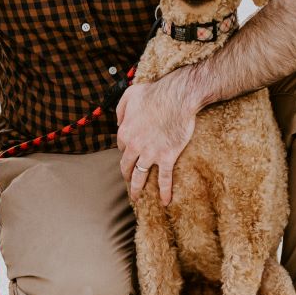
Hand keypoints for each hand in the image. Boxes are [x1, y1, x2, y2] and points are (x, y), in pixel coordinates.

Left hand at [116, 72, 202, 205]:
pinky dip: (164, 191)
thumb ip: (120, 109)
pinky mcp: (167, 157)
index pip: (122, 146)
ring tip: (137, 197)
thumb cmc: (155, 92)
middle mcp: (134, 145)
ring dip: (137, 188)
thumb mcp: (129, 94)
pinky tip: (165, 202)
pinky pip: (164, 178)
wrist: (177, 97)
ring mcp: (150, 153)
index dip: (126, 150)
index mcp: (125, 131)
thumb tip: (118, 122)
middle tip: (128, 181)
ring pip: (140, 175)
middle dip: (126, 174)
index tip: (131, 152)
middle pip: (127, 165)